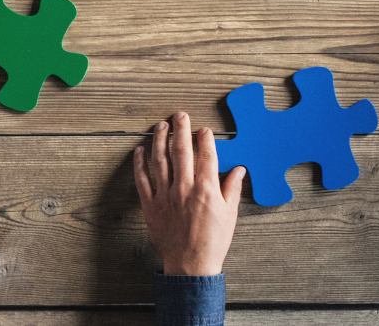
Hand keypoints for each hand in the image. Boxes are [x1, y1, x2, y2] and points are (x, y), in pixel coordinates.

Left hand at [133, 112, 244, 275]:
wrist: (191, 264)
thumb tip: (239, 169)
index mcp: (207, 190)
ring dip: (159, 141)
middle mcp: (185, 189)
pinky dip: (139, 164)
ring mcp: (165, 196)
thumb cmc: (213, 241)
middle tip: (180, 115)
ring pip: (160, 161)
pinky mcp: (150, 204)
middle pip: (181, 152)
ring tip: (160, 126)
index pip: (206, 156)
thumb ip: (232, 189)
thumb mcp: (230, 215)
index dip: (205, 139)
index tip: (203, 129)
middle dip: (181, 130)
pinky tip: (139, 151)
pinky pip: (142, 179)